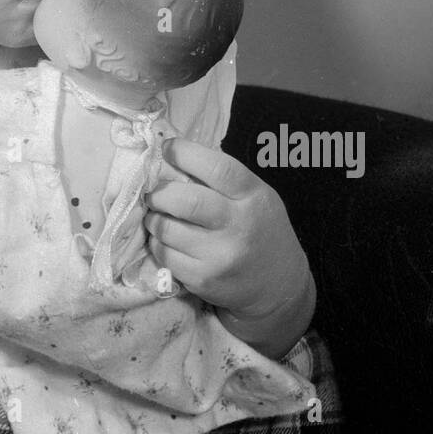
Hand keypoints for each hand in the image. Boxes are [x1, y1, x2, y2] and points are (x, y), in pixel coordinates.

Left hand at [144, 137, 313, 346]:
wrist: (279, 285)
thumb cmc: (260, 229)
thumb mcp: (255, 196)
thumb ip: (222, 178)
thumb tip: (173, 157)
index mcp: (253, 196)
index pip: (217, 168)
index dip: (185, 153)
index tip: (167, 148)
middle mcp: (239, 226)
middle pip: (186, 200)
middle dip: (159, 192)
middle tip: (153, 191)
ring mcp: (221, 256)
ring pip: (168, 229)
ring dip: (153, 218)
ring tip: (155, 214)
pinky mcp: (204, 280)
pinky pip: (165, 255)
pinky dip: (157, 243)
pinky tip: (165, 239)